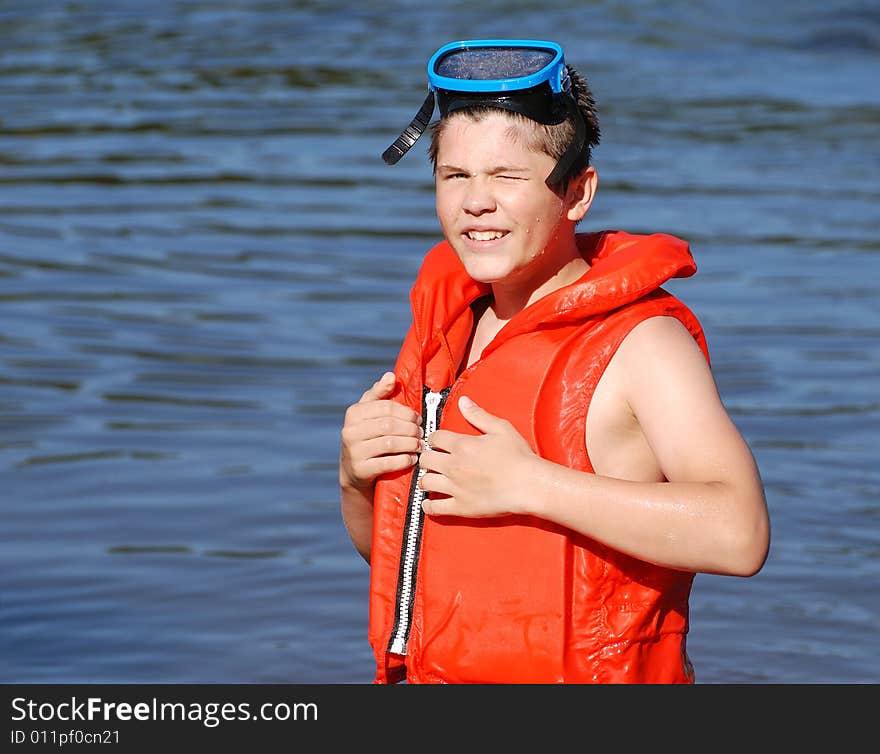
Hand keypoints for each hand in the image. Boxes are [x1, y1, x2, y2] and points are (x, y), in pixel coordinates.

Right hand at [339, 372, 421, 490]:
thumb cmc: (366, 436)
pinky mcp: (360, 470)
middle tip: (421, 432)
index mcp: (354, 413)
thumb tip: (390, 376)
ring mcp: (354, 451)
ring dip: (410, 444)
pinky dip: (404, 460)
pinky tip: (412, 458)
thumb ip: (379, 393)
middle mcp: (350, 431)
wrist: (353, 471)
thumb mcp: (368, 413)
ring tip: (419, 445)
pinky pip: (389, 463)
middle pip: (389, 425)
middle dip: (410, 428)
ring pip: (390, 443)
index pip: (386, 407)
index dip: (406, 412)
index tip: (417, 418)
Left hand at [418, 396, 537, 516]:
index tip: (438, 442)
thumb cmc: (518, 457)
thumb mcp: (501, 428)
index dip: (434, 438)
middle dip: (427, 457)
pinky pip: (435, 508)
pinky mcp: (461, 507)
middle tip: (432, 459)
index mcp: (462, 445)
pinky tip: (428, 502)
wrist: (529, 484)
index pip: (434, 438)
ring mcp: (456, 488)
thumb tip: (463, 402)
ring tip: (430, 478)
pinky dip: (428, 505)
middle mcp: (454, 466)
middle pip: (425, 459)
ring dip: (425, 479)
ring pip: (425, 482)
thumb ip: (478, 415)